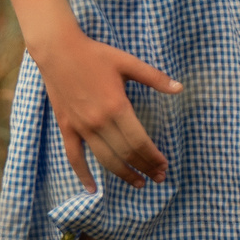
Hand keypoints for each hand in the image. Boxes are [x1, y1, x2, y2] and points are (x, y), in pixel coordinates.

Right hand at [30, 30, 180, 189]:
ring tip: (138, 183)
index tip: (165, 166)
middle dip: (144, 168)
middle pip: (125, 154)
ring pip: (105, 160)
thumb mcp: (128, 62)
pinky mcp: (67, 128)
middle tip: (158, 178)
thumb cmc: (95, 55)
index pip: (140, 141)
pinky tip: (93, 189)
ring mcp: (81, 128)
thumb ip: (155, 78)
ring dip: (123, 175)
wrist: (58, 51)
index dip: (153, 157)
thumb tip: (180, 88)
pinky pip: (74, 157)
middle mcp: (99, 122)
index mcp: (117, 107)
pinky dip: (83, 175)